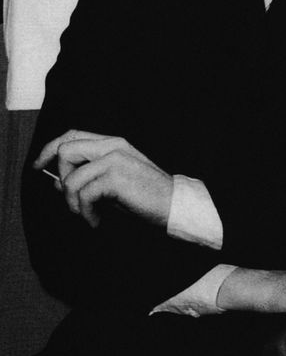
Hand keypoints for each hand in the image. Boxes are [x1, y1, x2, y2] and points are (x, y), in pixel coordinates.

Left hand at [35, 129, 174, 228]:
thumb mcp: (112, 184)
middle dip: (62, 179)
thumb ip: (86, 178)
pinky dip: (85, 212)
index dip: (49, 148)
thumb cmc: (146, 197)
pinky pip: (84, 194)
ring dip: (73, 202)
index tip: (39, 166)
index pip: (71, 135)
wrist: (175, 206)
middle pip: (65, 151)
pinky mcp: (116, 177)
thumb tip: (54, 182)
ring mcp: (115, 160)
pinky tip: (96, 220)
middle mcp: (113, 146)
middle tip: (74, 200)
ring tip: (87, 214)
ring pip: (71, 178)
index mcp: (114, 144)